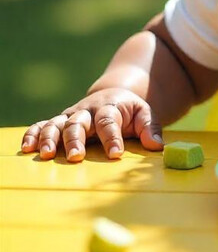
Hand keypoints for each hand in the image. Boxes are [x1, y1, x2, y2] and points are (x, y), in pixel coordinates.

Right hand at [20, 88, 163, 162]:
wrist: (115, 94)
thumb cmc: (130, 110)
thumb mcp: (145, 114)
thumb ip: (150, 128)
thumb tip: (156, 146)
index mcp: (110, 108)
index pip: (109, 122)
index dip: (112, 137)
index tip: (115, 153)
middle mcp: (87, 111)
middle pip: (78, 123)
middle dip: (76, 139)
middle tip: (76, 156)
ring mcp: (72, 116)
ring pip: (57, 124)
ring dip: (50, 138)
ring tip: (47, 155)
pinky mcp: (60, 121)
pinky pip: (42, 125)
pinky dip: (33, 134)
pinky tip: (27, 148)